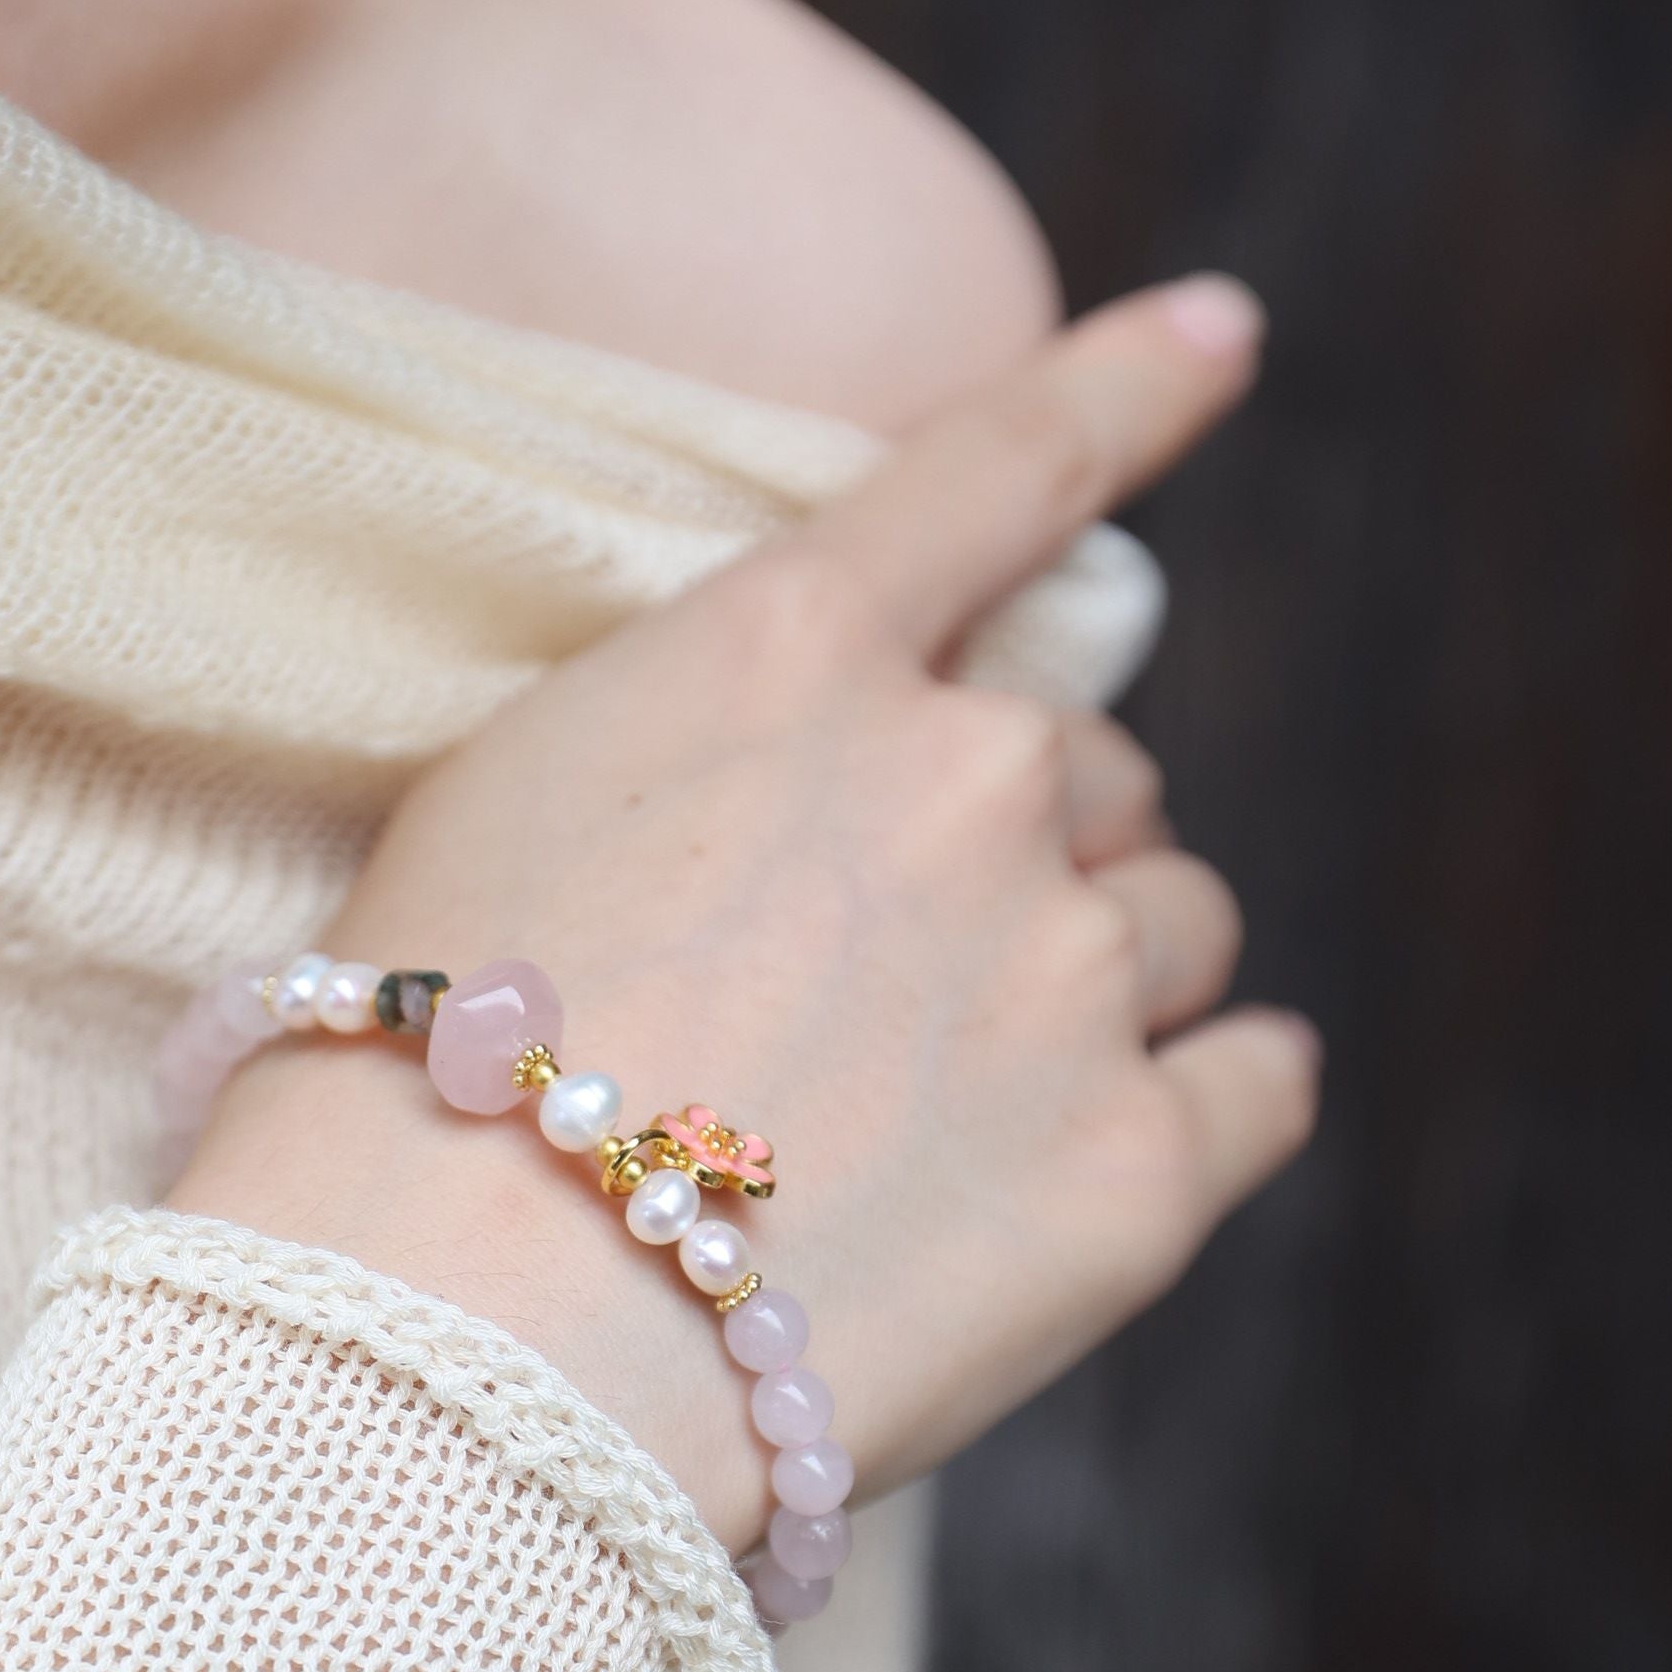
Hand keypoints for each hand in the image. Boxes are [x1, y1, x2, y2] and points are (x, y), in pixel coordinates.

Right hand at [178, 281, 1318, 1546]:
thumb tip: (845, 760)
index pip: (1003, 467)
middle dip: (1010, 843)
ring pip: (1173, 916)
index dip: (1125, 385)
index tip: (1219, 329)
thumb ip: (715, 738)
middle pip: (1083, 762)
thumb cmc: (412, 1084)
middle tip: (875, 982)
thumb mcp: (511, 808)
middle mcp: (966, 776)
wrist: (451, 1342)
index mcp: (795, 654)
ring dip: (1094, 975)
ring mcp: (1067, 973)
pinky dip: (1198, 1102)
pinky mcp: (1138, 1173)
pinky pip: (1259, 1079)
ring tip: (937, 1104)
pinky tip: (1083, 1162)